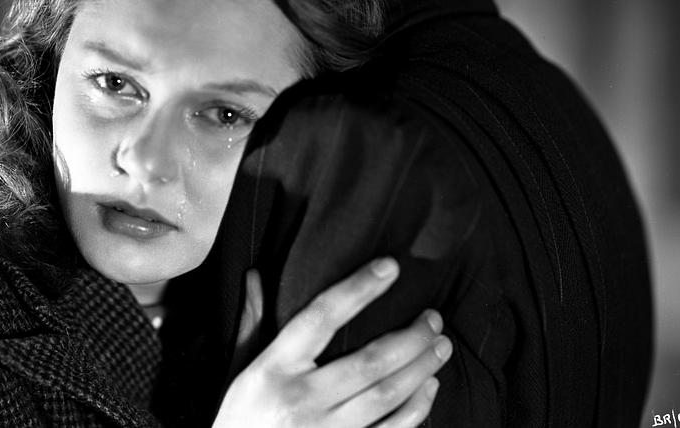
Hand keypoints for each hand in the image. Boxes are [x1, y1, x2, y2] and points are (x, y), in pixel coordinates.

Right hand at [212, 258, 450, 427]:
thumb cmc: (240, 418)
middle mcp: (302, 400)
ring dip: (421, 368)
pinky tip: (429, 387)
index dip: (358, 289)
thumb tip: (256, 274)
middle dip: (410, 336)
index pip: (321, 317)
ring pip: (387, 396)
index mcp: (275, 368)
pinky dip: (417, 409)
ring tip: (441, 345)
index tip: (390, 267)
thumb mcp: (238, 368)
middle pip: (369, 362)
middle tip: (433, 317)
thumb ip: (251, 322)